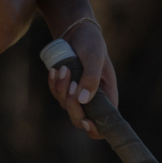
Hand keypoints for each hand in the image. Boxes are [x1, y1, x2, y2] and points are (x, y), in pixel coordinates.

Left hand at [46, 19, 118, 139]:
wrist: (77, 31)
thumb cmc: (91, 43)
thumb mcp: (94, 57)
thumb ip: (91, 78)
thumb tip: (83, 100)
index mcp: (108, 96)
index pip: (105, 125)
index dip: (96, 130)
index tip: (85, 121)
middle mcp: (94, 99)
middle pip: (80, 119)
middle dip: (72, 104)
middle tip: (71, 82)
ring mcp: (78, 95)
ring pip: (65, 105)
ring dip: (61, 88)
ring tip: (64, 68)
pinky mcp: (65, 88)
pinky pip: (56, 94)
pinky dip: (53, 84)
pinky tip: (54, 70)